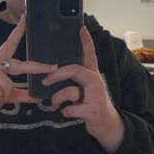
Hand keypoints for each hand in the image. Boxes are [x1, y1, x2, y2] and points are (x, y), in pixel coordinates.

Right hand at [0, 16, 57, 118]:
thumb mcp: (2, 96)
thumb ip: (18, 94)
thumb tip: (36, 97)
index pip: (9, 43)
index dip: (19, 31)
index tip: (26, 18)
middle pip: (19, 65)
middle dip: (37, 67)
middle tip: (53, 68)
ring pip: (8, 86)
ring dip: (1, 99)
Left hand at [41, 26, 124, 152]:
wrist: (108, 125)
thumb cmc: (91, 103)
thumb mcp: (85, 88)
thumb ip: (75, 79)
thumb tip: (53, 73)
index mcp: (92, 74)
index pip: (90, 54)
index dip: (86, 41)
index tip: (81, 28)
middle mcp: (95, 82)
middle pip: (75, 70)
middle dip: (57, 74)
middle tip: (45, 80)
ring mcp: (96, 96)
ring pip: (71, 91)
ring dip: (58, 98)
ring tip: (54, 104)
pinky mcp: (93, 111)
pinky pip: (71, 109)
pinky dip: (65, 112)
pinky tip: (65, 113)